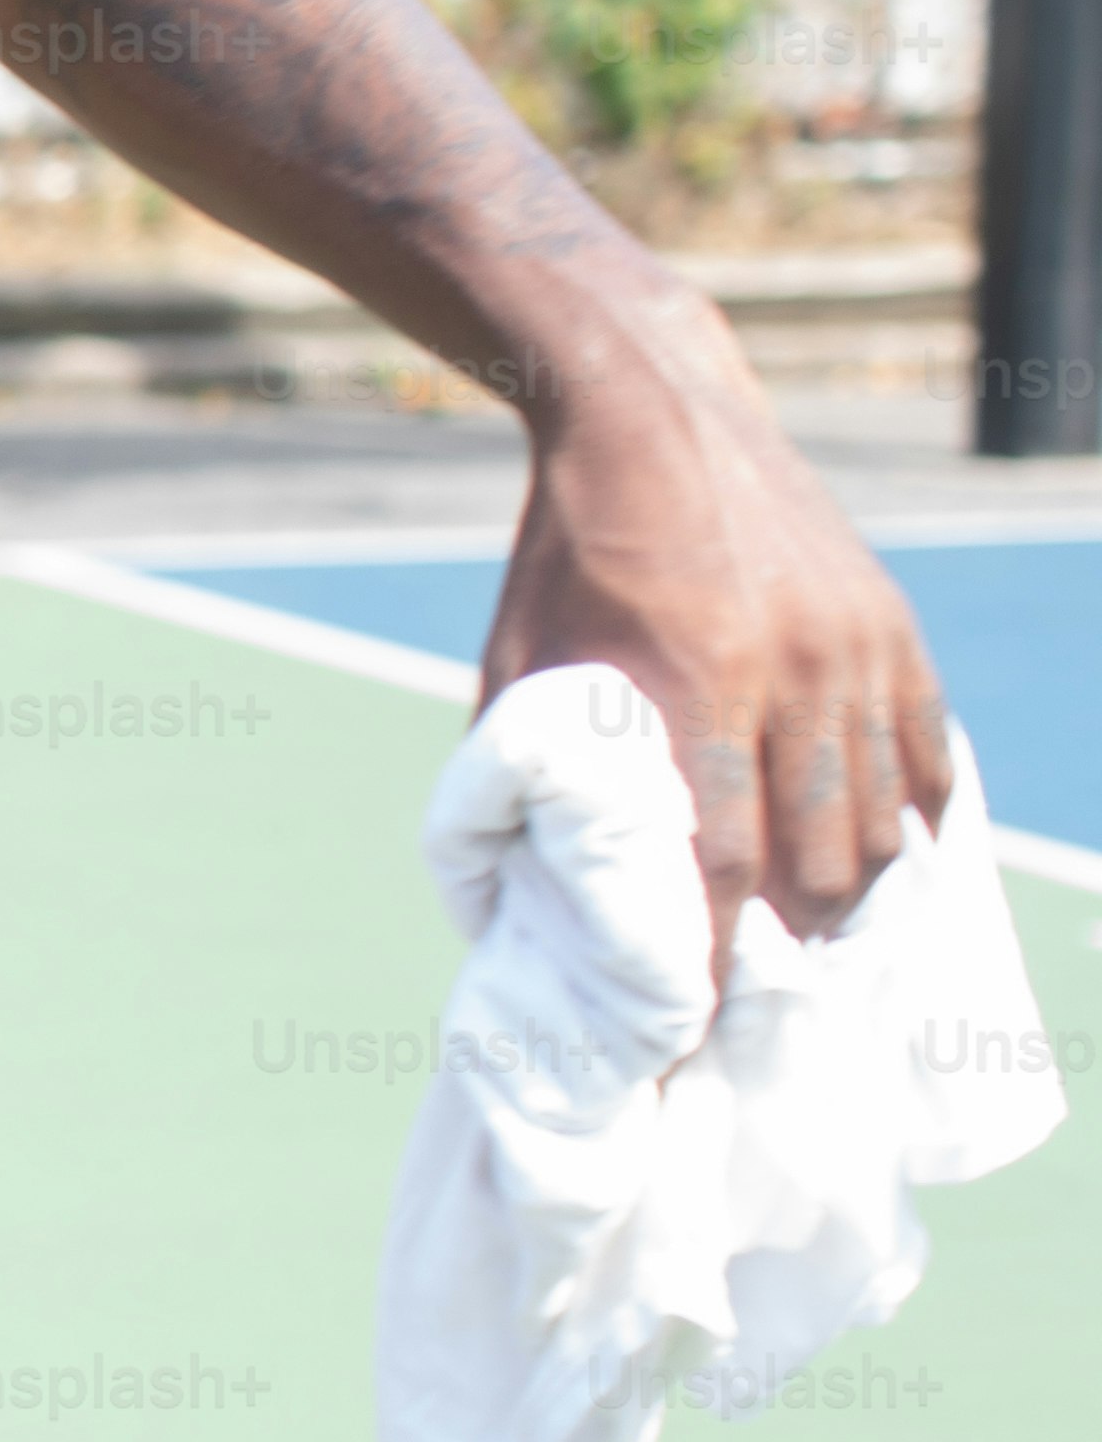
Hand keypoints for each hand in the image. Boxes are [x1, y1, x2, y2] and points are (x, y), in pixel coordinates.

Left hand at [483, 324, 951, 963]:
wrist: (650, 419)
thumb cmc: (562, 557)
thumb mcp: (516, 667)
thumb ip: (527, 774)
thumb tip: (523, 887)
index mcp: (689, 690)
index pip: (716, 866)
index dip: (709, 955)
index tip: (692, 1022)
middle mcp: (790, 675)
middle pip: (815, 860)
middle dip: (789, 941)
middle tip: (764, 992)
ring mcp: (855, 651)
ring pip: (880, 821)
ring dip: (853, 894)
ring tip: (820, 943)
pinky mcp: (892, 630)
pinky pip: (926, 755)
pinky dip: (910, 820)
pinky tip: (885, 864)